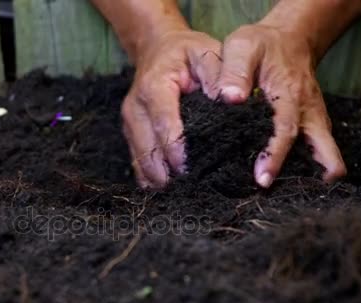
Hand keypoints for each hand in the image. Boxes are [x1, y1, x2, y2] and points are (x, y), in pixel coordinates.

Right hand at [122, 29, 221, 188]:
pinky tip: (172, 189)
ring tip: (186, 194)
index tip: (191, 168)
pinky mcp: (130, 134)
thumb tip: (231, 100)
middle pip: (147, 149)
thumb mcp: (207, 52)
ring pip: (140, 161)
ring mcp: (129, 123)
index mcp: (154, 87)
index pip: (163, 123)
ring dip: (160, 180)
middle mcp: (135, 107)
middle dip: (168, 173)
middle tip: (194, 189)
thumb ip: (219, 73)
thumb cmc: (186, 52)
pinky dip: (153, 178)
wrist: (157, 49)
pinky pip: (137, 164)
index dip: (175, 149)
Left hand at [214, 23, 346, 187]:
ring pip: (326, 153)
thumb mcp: (242, 46)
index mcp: (289, 94)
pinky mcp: (312, 124)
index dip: (276, 156)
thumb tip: (229, 98)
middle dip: (312, 175)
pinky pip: (318, 150)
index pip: (285, 129)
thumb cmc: (262, 45)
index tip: (262, 178)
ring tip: (287, 196)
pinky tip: (287, 179)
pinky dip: (309, 165)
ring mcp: (314, 119)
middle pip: (323, 149)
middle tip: (287, 196)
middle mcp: (308, 110)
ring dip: (314, 173)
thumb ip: (233, 70)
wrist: (290, 38)